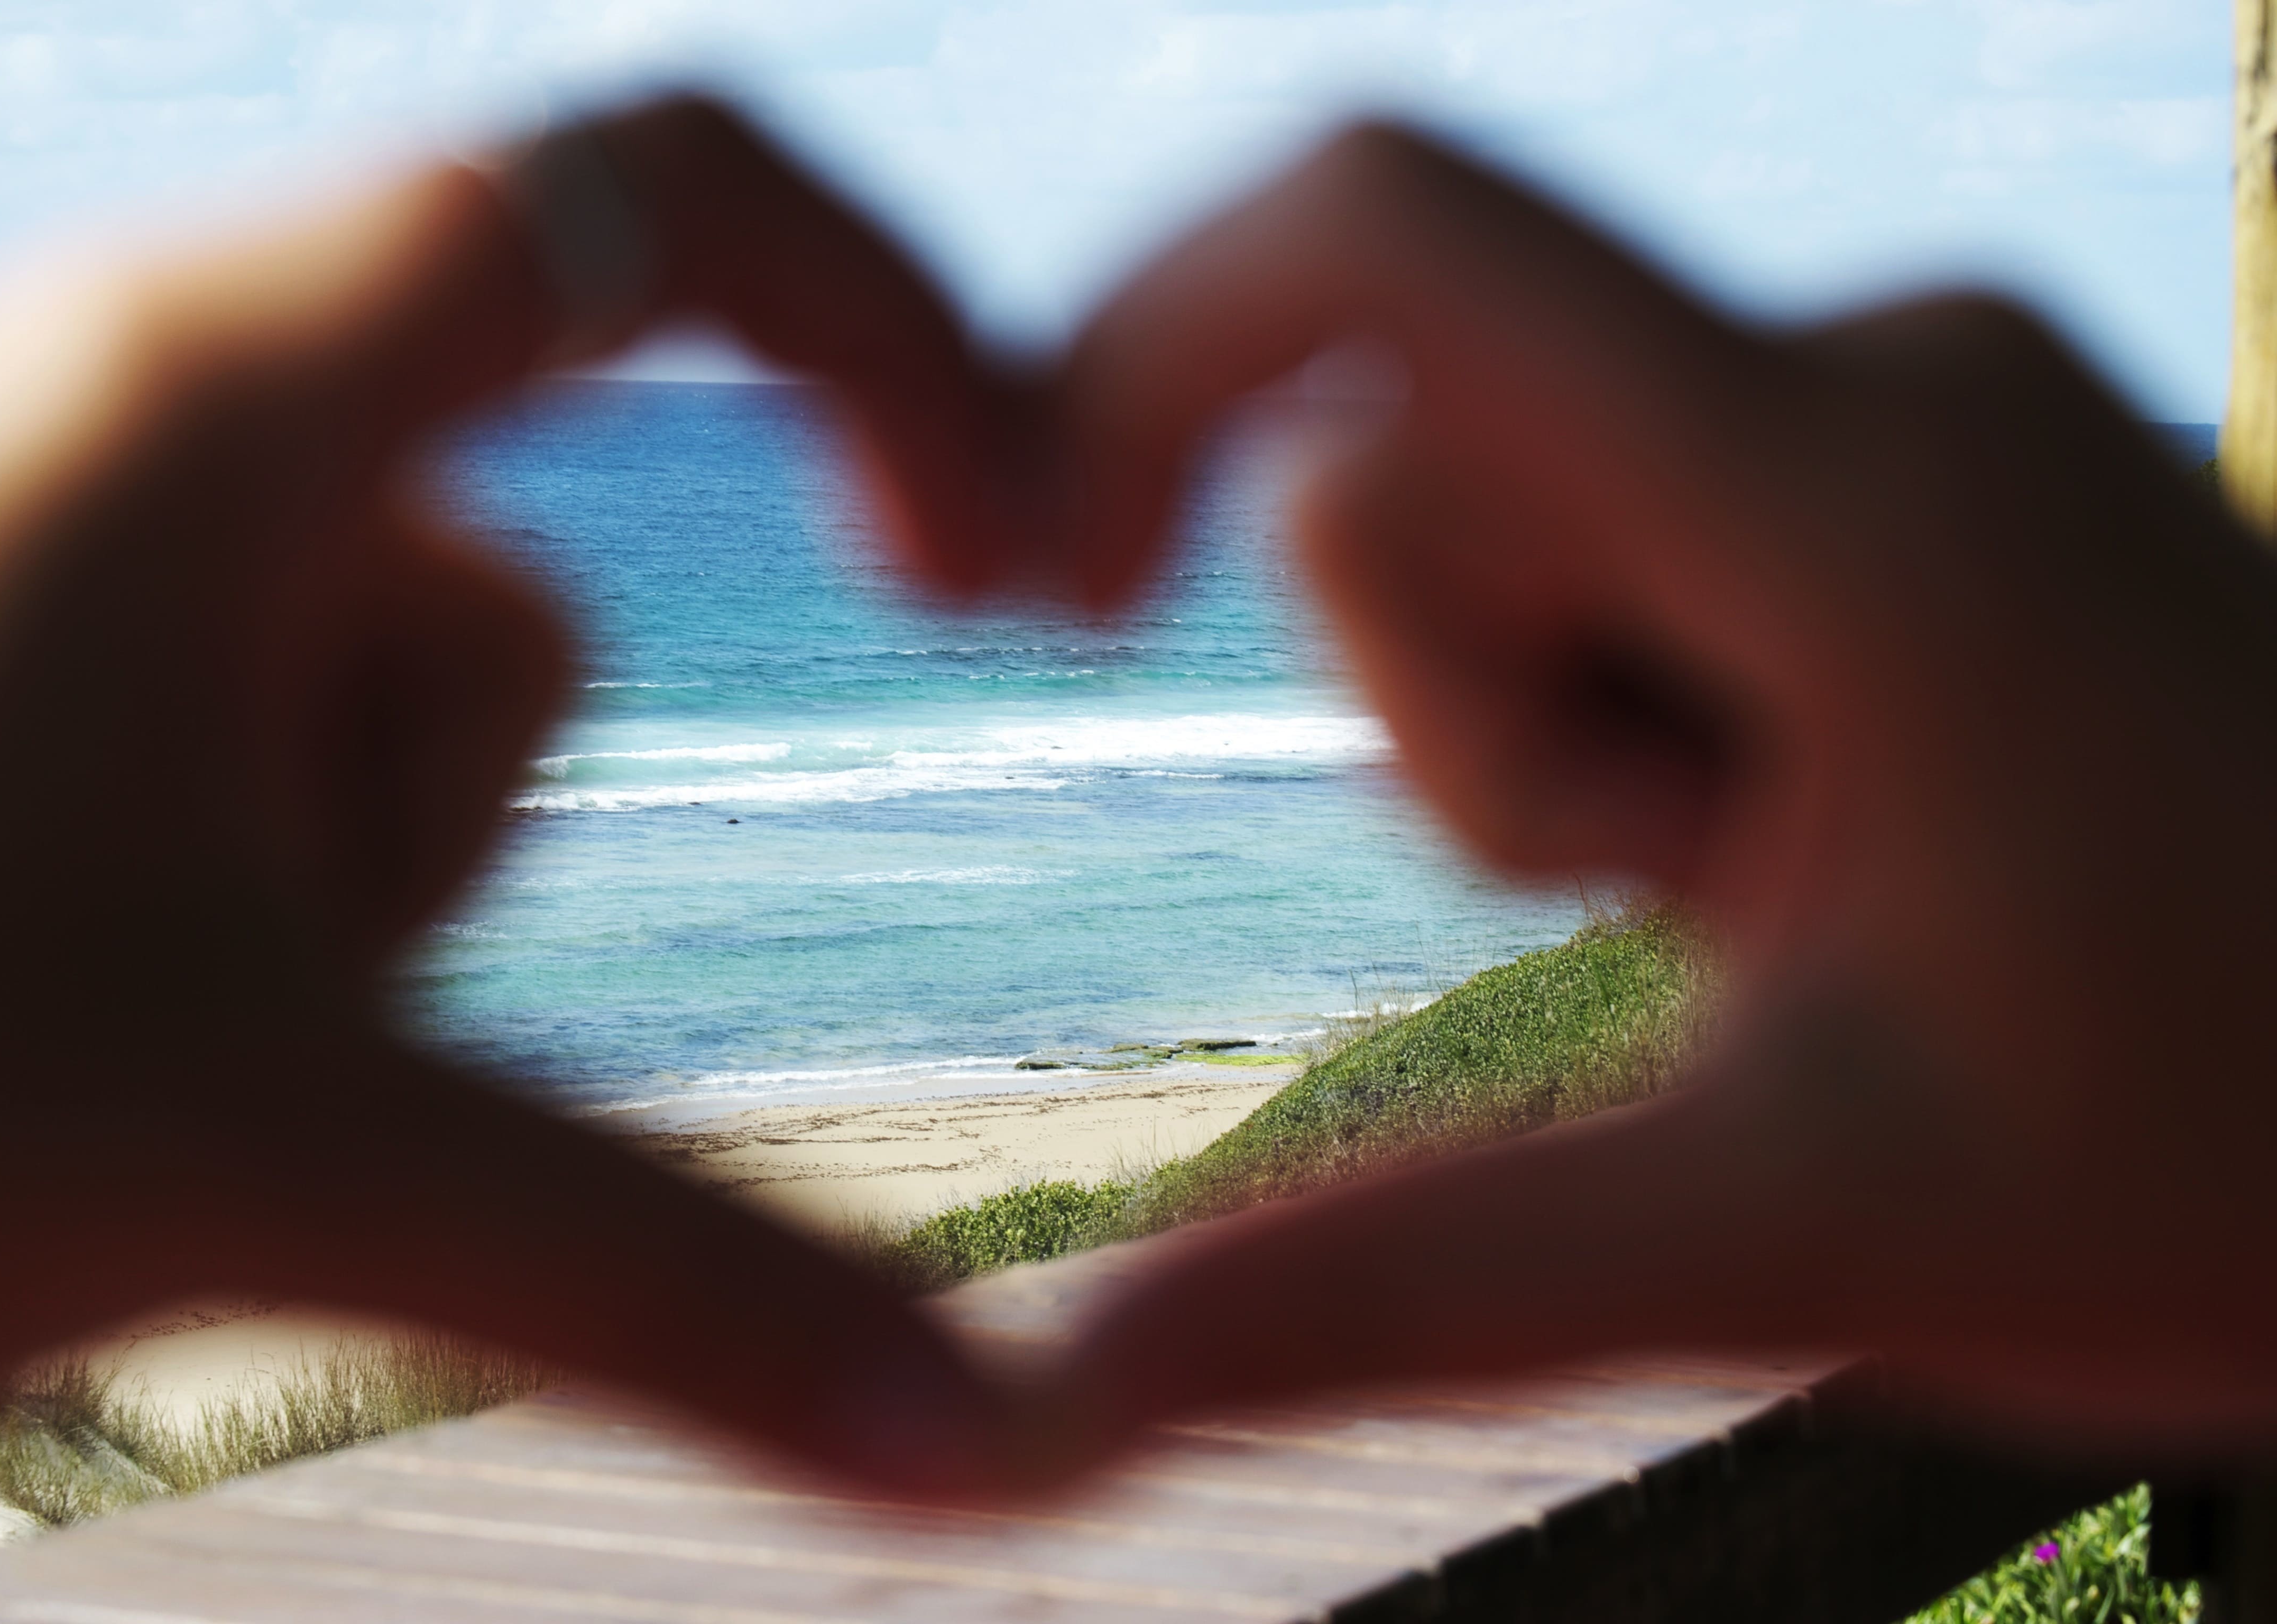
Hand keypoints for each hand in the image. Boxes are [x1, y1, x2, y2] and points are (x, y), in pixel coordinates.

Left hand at [0, 97, 1032, 1495]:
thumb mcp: (269, 1157)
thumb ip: (669, 1290)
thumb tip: (989, 1444)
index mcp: (233, 392)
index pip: (673, 198)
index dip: (901, 339)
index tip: (997, 566)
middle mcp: (128, 392)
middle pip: (497, 568)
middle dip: (436, 822)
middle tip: (232, 1000)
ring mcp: (25, 520)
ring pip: (353, 689)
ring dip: (310, 903)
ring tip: (64, 1038)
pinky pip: (217, 740)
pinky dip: (208, 904)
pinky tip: (18, 1027)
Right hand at [1022, 123, 2276, 1471]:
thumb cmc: (2230, 1173)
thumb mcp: (1779, 1239)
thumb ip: (1400, 1285)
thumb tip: (1061, 1390)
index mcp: (1849, 501)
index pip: (1391, 229)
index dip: (1140, 347)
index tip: (1052, 581)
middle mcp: (1870, 369)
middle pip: (1408, 471)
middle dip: (1455, 724)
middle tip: (1690, 899)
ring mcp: (1897, 394)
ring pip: (1494, 513)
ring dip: (1539, 733)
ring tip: (1767, 883)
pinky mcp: (1902, 448)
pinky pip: (1611, 524)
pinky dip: (1623, 698)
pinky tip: (1801, 830)